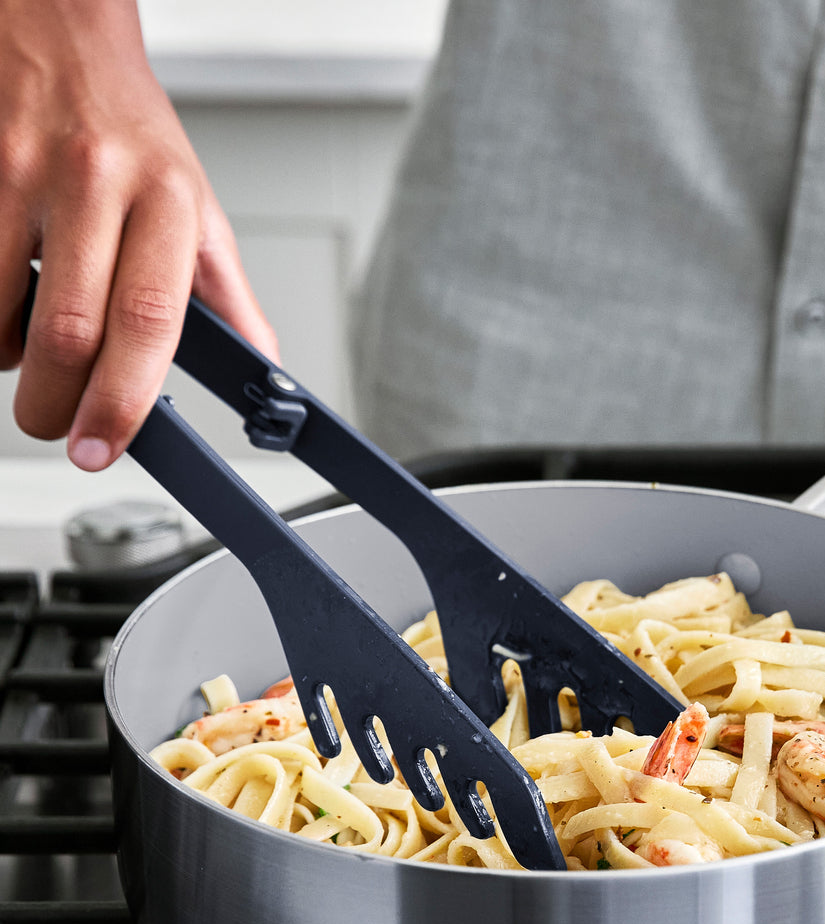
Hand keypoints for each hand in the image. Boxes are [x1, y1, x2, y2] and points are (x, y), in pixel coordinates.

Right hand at [0, 0, 277, 469]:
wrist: (61, 32)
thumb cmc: (133, 131)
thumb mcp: (199, 212)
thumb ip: (228, 299)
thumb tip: (265, 371)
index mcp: (170, 202)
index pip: (149, 320)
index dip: (124, 398)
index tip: (104, 446)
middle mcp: (96, 182)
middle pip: (68, 330)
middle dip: (57, 402)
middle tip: (58, 425)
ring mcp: (20, 170)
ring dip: (9, 358)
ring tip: (30, 350)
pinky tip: (3, 302)